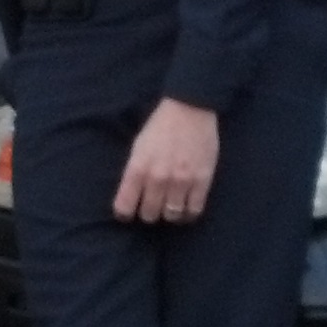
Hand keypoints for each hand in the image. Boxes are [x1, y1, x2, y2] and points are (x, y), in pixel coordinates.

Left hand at [113, 98, 217, 224]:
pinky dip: (188, 214)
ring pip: (172, 217)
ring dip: (169, 214)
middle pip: (149, 216)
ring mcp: (181, 181)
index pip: (124, 208)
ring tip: (171, 206)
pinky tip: (186, 206)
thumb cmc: (160, 127)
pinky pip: (194, 211)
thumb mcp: (138, 148)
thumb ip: (134, 173)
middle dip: (149, 213)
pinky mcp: (202, 181)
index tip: (129, 212)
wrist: (190, 109)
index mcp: (138, 168)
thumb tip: (131, 198)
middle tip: (153, 206)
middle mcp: (158, 178)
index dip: (125, 214)